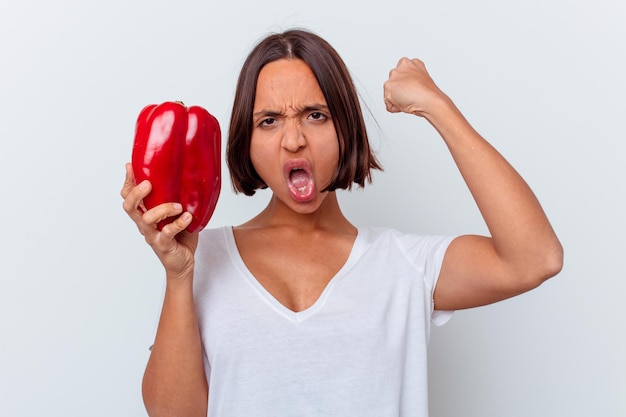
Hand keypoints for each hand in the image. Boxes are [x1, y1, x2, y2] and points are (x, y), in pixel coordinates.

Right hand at [121, 163, 197, 279]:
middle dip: (136, 193)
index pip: (128, 196)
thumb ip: (174, 197)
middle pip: (129, 207)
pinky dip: (178, 223)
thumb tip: (183, 174)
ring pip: (146, 219)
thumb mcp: (176, 213)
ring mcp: (152, 235)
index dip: (128, 182)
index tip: (131, 166)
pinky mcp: (163, 245)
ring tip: (178, 206)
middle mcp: (144, 224)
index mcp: (144, 213)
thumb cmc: (180, 236)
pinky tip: (187, 217)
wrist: (183, 262)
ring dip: (162, 209)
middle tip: (148, 184)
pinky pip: (167, 233)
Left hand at [383, 57, 448, 117]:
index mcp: (411, 63)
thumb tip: (406, 87)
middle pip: (394, 81)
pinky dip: (395, 107)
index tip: (412, 88)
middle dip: (399, 90)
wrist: (428, 99)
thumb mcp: (422, 80)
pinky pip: (388, 103)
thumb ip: (411, 79)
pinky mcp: (388, 85)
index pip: (402, 74)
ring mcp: (394, 75)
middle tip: (410, 95)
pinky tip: (405, 103)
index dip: (406, 84)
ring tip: (409, 99)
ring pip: (390, 92)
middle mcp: (402, 65)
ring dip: (396, 98)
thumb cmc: (428, 93)